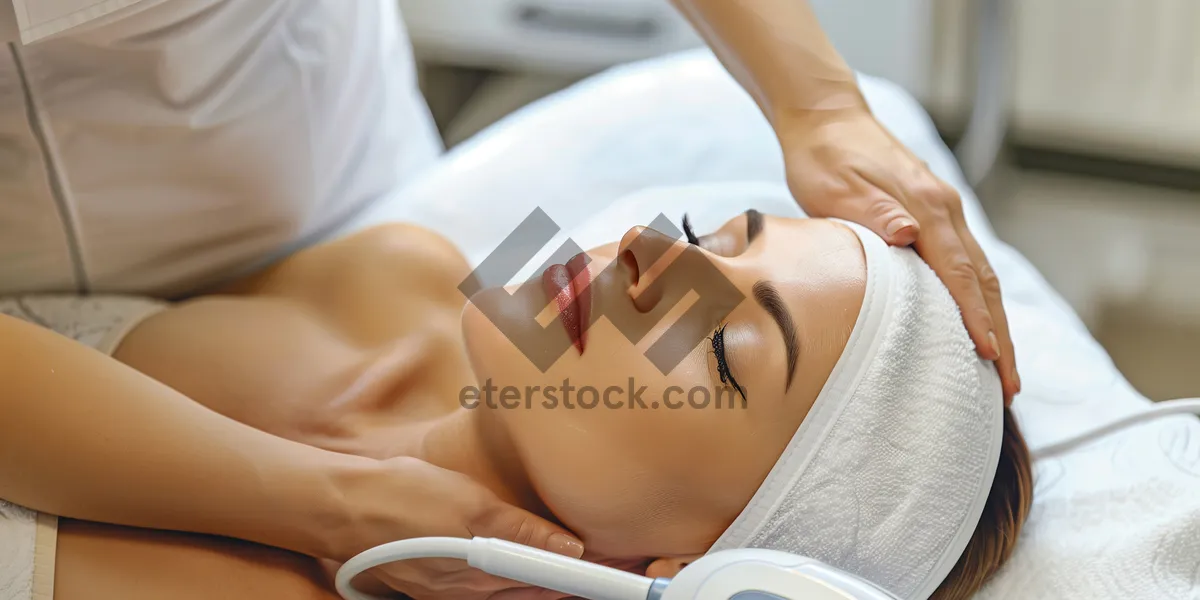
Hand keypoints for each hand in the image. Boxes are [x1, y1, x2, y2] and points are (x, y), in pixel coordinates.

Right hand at [329, 456, 582, 598]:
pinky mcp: (437, 581)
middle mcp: (471, 592)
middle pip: (534, 592)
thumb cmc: (405, 498)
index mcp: (484, 577)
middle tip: (602, 562)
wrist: (345, 505)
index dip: (583, 577)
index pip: (550, 585)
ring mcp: (452, 589)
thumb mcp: (470, 504)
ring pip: (511, 591)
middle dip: (568, 580)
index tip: (612, 566)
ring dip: (542, 580)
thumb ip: (520, 529)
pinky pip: (487, 586)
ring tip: (570, 565)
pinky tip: (519, 563)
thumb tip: (569, 548)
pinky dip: (513, 577)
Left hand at [776, 105, 1019, 404]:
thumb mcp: (836, 185)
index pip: (959, 273)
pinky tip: (978, 323)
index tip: (991, 357)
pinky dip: (979, 298)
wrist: (827, 117)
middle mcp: (946, 210)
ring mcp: (945, 212)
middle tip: (1011, 386)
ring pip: (981, 274)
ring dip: (996, 321)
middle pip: (984, 281)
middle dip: (1001, 334)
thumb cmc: (823, 157)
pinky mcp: (934, 214)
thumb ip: (873, 212)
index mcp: (927, 207)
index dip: (976, 318)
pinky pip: (966, 264)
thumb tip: (908, 235)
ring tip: (1003, 367)